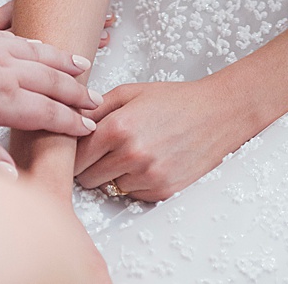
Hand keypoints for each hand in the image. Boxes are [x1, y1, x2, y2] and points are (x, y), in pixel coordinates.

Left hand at [0, 5, 100, 171]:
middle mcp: (11, 73)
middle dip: (78, 95)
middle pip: (55, 84)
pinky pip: (27, 39)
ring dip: (68, 65)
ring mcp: (3, 50)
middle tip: (96, 102)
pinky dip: (45, 45)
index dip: (70, 123)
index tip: (86, 128)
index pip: (47, 114)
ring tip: (85, 68)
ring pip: (46, 58)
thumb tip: (11, 176)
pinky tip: (47, 46)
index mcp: (3, 100)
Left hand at [75, 78, 250, 201]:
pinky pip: (132, 195)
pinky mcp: (162, 191)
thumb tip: (65, 124)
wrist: (221, 112)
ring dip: (115, 175)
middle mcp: (130, 155)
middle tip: (112, 149)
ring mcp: (147, 176)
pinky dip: (136, 183)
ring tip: (137, 153)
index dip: (76, 153)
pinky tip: (152, 162)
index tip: (83, 148)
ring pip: (109, 188)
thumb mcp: (132, 92)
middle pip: (86, 178)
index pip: (73, 158)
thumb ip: (94, 108)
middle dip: (93, 165)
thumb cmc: (177, 100)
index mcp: (118, 128)